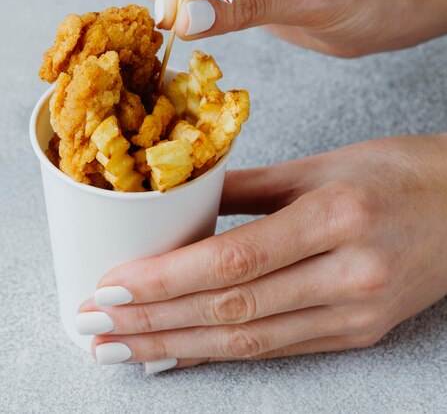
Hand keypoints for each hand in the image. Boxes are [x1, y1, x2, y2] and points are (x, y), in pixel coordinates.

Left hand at [78, 134, 446, 367]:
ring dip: (179, 348)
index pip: (232, 260)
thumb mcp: (327, 163)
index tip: (111, 286)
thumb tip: (193, 200)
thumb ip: (255, 185)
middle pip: (232, 310)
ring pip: (251, 341)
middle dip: (155, 322)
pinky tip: (184, 353)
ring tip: (124, 349)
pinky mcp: (360, 334)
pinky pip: (280, 348)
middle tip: (96, 326)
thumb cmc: (403, 173)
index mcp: (336, 217)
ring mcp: (357, 314)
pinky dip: (225, 353)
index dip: (165, 280)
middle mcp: (347, 274)